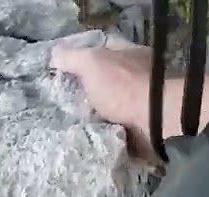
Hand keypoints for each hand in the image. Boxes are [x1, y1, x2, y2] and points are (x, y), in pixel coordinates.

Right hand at [52, 37, 156, 160]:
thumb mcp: (92, 62)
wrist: (155, 122)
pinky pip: (119, 128)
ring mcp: (142, 103)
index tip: (61, 72)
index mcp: (129, 54)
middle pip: (105, 80)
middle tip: (63, 101)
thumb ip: (71, 57)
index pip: (102, 49)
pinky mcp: (143, 127)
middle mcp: (138, 76)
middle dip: (86, 91)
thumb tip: (54, 55)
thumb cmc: (124, 86)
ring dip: (96, 115)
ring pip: (111, 106)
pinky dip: (107, 132)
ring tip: (72, 122)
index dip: (81, 57)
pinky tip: (90, 135)